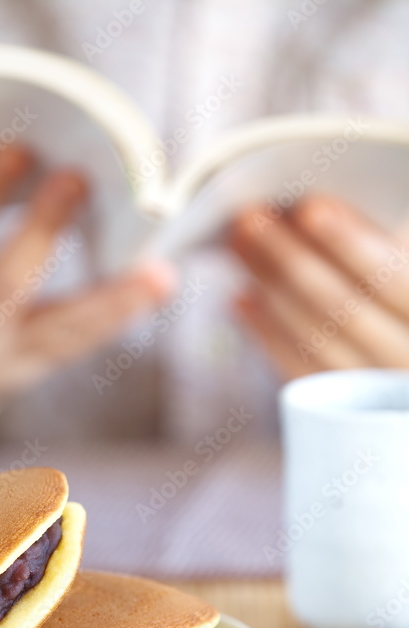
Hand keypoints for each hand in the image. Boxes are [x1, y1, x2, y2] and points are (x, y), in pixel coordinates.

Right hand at [0, 146, 174, 409]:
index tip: (12, 151)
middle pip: (3, 289)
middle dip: (41, 233)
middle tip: (76, 179)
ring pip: (57, 334)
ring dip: (111, 300)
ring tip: (157, 272)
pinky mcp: (23, 374)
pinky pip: (74, 345)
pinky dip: (115, 314)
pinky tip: (153, 286)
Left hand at [228, 195, 408, 378]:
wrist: (394, 357)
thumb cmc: (394, 298)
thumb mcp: (396, 273)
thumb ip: (375, 249)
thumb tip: (307, 210)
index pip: (393, 279)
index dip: (352, 242)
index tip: (309, 206)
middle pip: (344, 309)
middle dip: (291, 260)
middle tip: (247, 220)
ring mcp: (379, 396)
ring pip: (317, 340)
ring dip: (271, 287)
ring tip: (240, 247)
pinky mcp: (343, 414)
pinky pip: (301, 372)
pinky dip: (268, 332)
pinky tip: (242, 298)